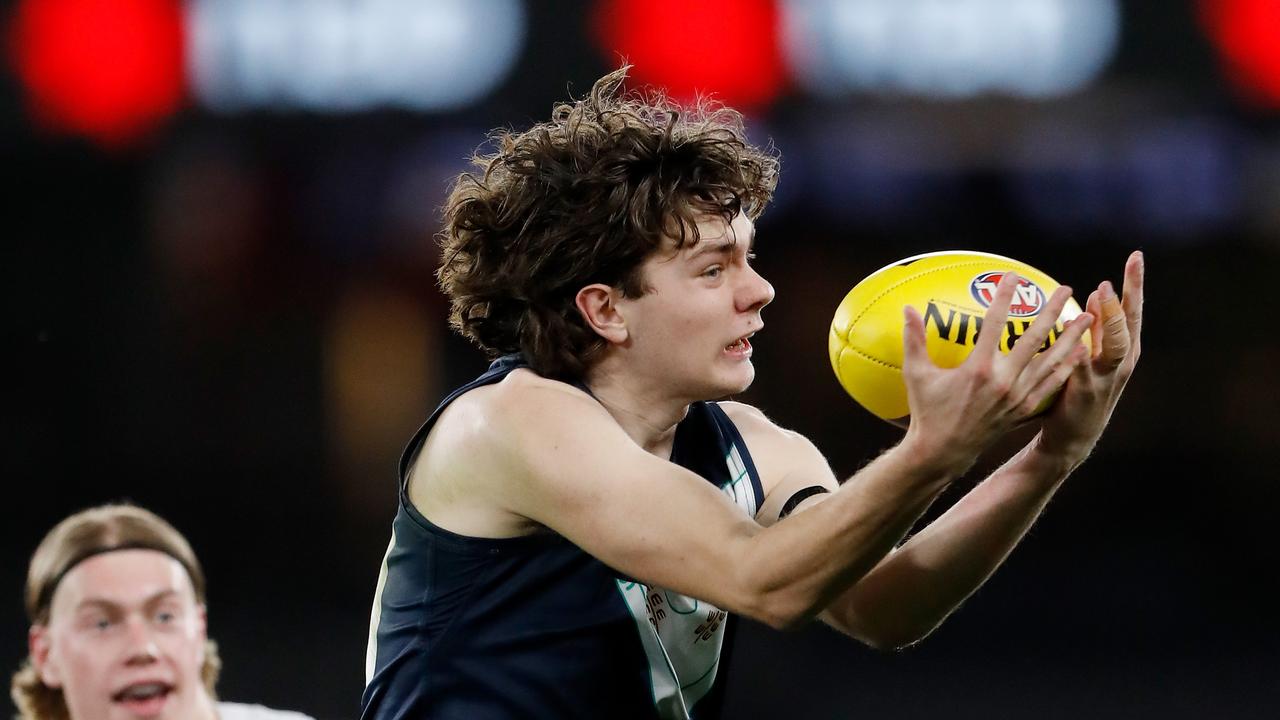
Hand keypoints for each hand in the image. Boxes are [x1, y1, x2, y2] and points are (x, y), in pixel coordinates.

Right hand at [900, 272, 1094, 472]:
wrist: (943, 452)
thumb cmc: (927, 412)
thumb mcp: (915, 374)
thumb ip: (913, 339)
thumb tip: (906, 308)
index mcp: (978, 368)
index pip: (994, 323)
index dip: (1004, 297)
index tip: (1014, 276)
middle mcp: (1003, 380)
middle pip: (1034, 338)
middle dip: (1052, 311)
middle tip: (1065, 289)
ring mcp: (1017, 396)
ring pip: (1051, 361)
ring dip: (1071, 338)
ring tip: (1086, 318)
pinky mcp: (1023, 409)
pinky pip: (1051, 385)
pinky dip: (1067, 368)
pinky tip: (1079, 354)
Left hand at [1038, 251, 1144, 463]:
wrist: (1070, 439)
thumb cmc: (1078, 392)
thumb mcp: (1091, 355)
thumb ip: (1096, 328)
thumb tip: (1098, 293)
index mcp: (1123, 351)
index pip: (1132, 310)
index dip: (1135, 284)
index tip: (1136, 256)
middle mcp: (1120, 363)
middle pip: (1129, 324)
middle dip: (1127, 296)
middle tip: (1121, 271)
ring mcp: (1104, 380)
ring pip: (1114, 347)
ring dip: (1108, 320)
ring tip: (1101, 297)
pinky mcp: (1084, 396)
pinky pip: (1081, 374)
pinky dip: (1080, 359)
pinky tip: (1074, 345)